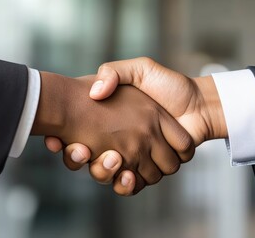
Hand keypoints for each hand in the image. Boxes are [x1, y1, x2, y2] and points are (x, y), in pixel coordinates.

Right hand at [32, 72, 194, 194]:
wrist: (198, 104)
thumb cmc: (169, 85)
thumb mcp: (139, 69)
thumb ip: (114, 72)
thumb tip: (94, 92)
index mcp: (110, 122)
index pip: (76, 137)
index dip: (64, 142)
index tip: (56, 139)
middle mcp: (117, 141)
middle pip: (87, 159)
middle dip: (79, 159)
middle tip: (82, 150)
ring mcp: (133, 157)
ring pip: (106, 175)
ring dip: (102, 171)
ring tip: (111, 158)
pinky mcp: (148, 170)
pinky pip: (131, 185)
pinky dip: (126, 184)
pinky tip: (126, 173)